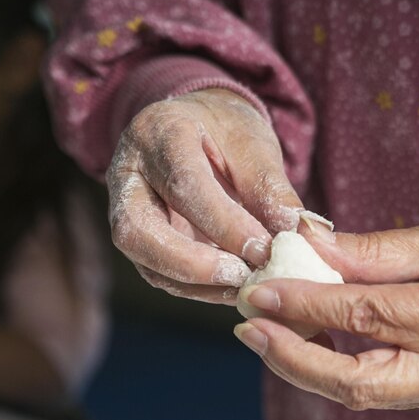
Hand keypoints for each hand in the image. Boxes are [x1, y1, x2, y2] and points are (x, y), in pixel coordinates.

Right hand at [108, 88, 303, 303]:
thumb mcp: (253, 143)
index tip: (263, 248)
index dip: (223, 223)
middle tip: (241, 276)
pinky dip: (197, 289)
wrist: (197, 129)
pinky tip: (233, 289)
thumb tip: (294, 233)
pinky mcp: (138, 241)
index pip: (184, 185)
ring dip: (195, 283)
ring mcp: (123, 210)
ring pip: (143, 259)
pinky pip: (159, 274)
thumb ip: (269, 186)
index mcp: (160, 132)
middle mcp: (128, 174)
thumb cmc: (225, 131)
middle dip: (191, 263)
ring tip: (244, 286)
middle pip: (138, 230)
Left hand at [233, 210, 418, 409]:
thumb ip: (373, 250)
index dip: (305, 305)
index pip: (365, 315)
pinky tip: (304, 341)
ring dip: (305, 367)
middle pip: (355, 382)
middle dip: (292, 359)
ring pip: (360, 394)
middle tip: (249, 328)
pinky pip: (375, 390)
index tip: (260, 291)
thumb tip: (304, 245)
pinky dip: (333, 369)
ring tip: (265, 332)